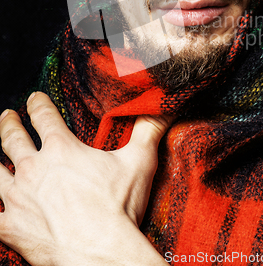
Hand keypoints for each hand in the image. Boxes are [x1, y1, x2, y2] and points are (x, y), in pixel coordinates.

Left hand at [0, 92, 170, 265]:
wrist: (101, 253)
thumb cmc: (119, 206)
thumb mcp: (139, 161)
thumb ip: (149, 128)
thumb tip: (163, 106)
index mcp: (61, 147)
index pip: (43, 115)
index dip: (38, 102)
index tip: (35, 97)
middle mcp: (33, 167)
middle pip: (12, 137)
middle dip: (8, 123)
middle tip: (7, 115)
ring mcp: (18, 197)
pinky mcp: (10, 226)